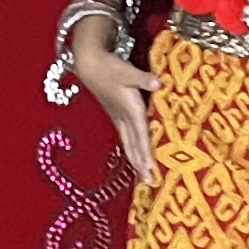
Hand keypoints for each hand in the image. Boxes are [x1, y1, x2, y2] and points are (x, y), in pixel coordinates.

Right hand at [71, 22, 155, 177]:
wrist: (89, 65)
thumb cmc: (109, 67)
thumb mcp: (128, 71)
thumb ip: (144, 79)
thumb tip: (158, 83)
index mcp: (130, 110)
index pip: (141, 136)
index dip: (146, 153)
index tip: (150, 169)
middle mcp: (124, 118)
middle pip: (134, 146)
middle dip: (141, 164)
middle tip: (149, 182)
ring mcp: (118, 117)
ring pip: (129, 144)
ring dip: (136, 160)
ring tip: (142, 175)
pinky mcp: (115, 114)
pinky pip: (125, 137)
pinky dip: (131, 149)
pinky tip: (134, 155)